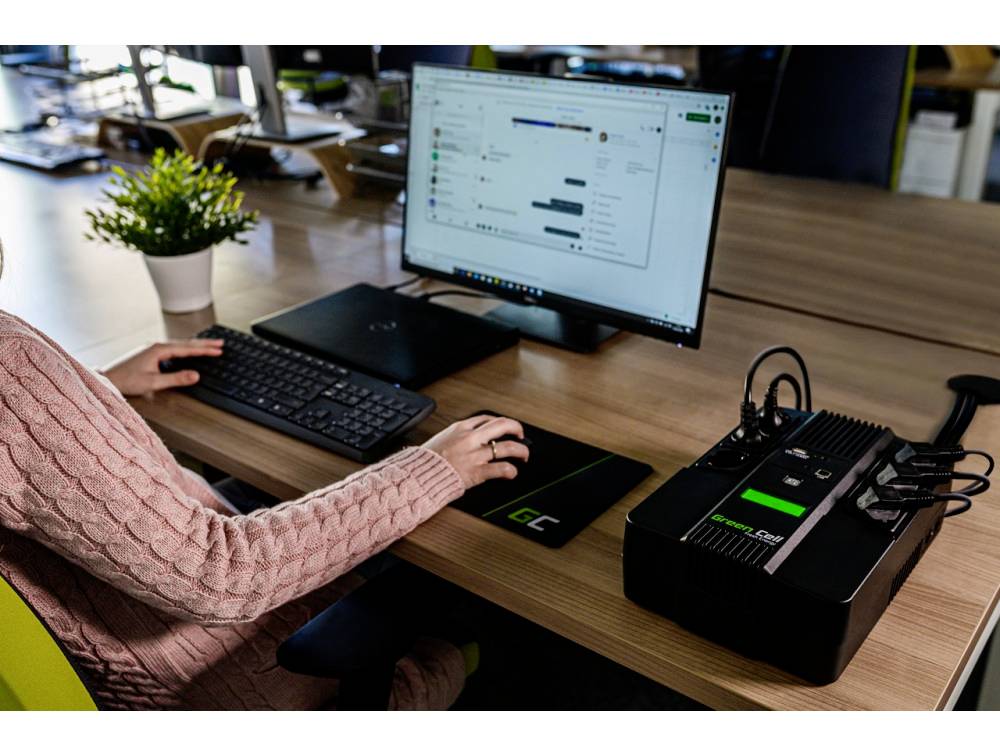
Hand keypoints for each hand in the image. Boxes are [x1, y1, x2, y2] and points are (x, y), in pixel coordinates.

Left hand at [101, 339, 223, 396]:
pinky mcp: (149, 354)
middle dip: (204, 344)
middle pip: (185, 344)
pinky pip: (172, 348)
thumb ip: (176, 379)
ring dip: (195, 346)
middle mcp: (156, 346)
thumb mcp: (153, 383)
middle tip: (220, 343)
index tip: (219, 350)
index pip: (188, 349)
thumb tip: (196, 375)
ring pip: (179, 345)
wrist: (106, 379)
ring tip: (208, 346)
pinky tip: (186, 352)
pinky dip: (184, 349)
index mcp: (159, 350)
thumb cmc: (126, 381)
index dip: (205, 350)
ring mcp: (152, 349)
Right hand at [422, 415, 529, 488]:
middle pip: (502, 425)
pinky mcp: (477, 472)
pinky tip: (512, 473)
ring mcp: (475, 455)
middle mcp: (471, 439)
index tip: (506, 426)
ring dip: (521, 451)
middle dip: (517, 429)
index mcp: (461, 428)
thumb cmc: (426, 460)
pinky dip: (511, 471)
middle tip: (521, 435)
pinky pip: (501, 469)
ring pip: (507, 447)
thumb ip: (458, 436)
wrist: (418, 475)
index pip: (488, 418)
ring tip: (524, 455)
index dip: (501, 422)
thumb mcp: (441, 438)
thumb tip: (470, 437)